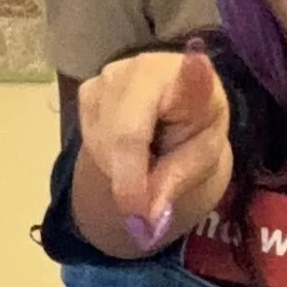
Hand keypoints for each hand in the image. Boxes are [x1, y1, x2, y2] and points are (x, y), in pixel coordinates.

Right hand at [79, 47, 231, 248]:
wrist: (170, 116)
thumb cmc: (192, 134)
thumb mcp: (199, 162)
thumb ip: (175, 183)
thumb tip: (148, 221)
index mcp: (194, 81)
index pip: (191, 79)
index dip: (192, 75)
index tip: (198, 65)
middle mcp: (148, 67)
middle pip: (126, 132)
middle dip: (130, 180)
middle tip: (141, 214)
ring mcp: (112, 75)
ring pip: (102, 139)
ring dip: (117, 170)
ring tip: (143, 165)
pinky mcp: (88, 88)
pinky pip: (88, 136)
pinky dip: (104, 158)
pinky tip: (124, 150)